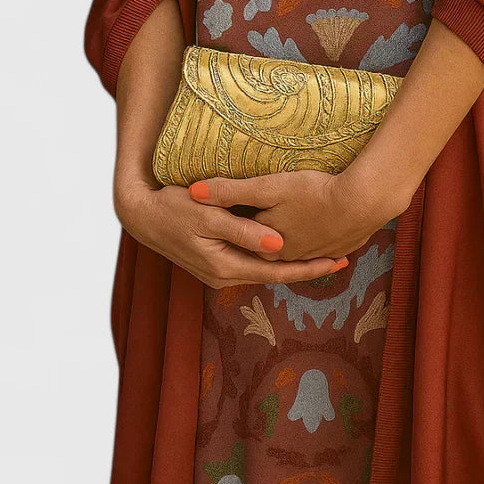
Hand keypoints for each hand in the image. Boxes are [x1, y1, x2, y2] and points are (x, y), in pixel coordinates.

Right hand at [114, 180, 348, 287]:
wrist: (141, 215)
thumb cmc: (174, 207)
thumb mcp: (208, 216)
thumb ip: (244, 231)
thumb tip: (279, 245)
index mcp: (225, 267)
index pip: (277, 272)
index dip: (309, 268)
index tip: (337, 261)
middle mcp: (224, 277)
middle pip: (275, 275)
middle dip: (307, 269)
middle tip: (342, 259)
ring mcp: (219, 272)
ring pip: (265, 270)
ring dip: (292, 264)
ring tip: (324, 254)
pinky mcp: (217, 263)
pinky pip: (253, 263)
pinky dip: (274, 259)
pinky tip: (290, 249)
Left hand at [187, 168, 404, 262]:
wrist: (364, 201)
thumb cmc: (314, 193)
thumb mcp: (268, 188)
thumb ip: (232, 192)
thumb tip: (194, 193)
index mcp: (270, 249)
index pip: (244, 242)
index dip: (233, 228)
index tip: (221, 214)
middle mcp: (291, 257)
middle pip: (269, 248)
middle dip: (259, 239)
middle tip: (246, 225)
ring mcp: (317, 254)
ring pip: (295, 248)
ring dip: (289, 241)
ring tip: (282, 229)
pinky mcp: (339, 246)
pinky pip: (319, 246)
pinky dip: (314, 241)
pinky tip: (318, 230)